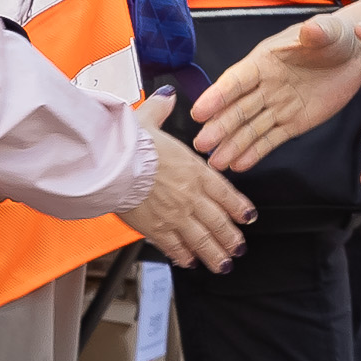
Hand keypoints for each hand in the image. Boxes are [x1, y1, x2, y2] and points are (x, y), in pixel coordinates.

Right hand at [119, 91, 256, 270]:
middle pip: (218, 221)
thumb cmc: (130, 143)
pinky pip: (174, 247)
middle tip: (238, 247)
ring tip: (224, 264)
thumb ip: (161, 109)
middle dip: (231, 237)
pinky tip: (188, 262)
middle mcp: (189, 195)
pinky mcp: (155, 229)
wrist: (111, 164)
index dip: (239, 207)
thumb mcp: (149, 119)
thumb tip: (166, 97)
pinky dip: (183, 256)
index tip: (248, 217)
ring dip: (215, 254)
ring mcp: (174, 215)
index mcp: (193, 169)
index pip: (225, 192)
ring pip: (202, 239)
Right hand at [191, 11, 360, 170]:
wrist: (353, 57)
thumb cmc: (334, 38)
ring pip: (251, 128)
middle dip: (220, 127)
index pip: (237, 80)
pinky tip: (239, 164)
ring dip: (233, 145)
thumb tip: (311, 29)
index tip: (199, 111)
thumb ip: (318, 32)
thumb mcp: (328, 32)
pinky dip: (255, 152)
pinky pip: (271, 140)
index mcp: (265, 61)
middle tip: (201, 144)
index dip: (217, 96)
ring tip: (216, 163)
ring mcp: (278, 106)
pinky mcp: (293, 123)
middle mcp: (265, 85)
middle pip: (238, 108)